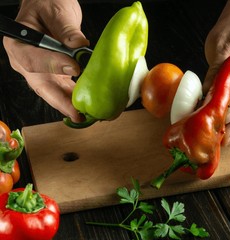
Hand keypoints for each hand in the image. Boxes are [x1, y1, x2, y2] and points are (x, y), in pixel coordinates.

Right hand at [2, 0, 88, 121]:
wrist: (48, 5)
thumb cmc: (47, 4)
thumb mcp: (57, 12)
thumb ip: (67, 29)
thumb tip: (78, 45)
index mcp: (19, 43)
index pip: (33, 60)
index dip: (52, 66)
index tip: (74, 68)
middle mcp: (25, 60)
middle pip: (41, 84)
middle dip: (60, 101)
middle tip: (77, 112)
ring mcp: (38, 69)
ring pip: (51, 91)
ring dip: (68, 104)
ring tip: (84, 114)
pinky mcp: (52, 73)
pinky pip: (61, 88)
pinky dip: (73, 98)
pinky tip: (85, 105)